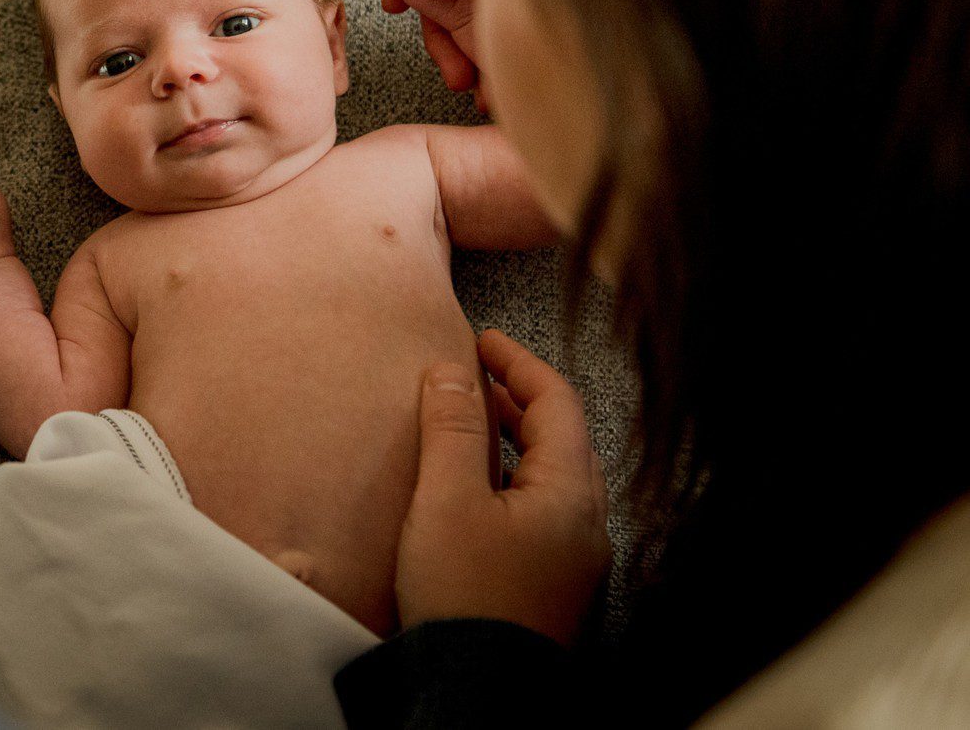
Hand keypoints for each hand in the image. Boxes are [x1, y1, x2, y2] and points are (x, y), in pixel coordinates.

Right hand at [395, 330, 609, 646]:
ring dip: (513, 440)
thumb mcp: (445, 500)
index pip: (556, 402)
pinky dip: (512, 479)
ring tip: (469, 425)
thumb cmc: (465, 598)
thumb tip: (451, 371)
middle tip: (473, 376)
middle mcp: (587, 523)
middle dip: (517, 399)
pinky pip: (542, 511)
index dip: (518, 362)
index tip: (482, 340)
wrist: (478, 693)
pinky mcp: (555, 585)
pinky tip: (476, 491)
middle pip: (561, 437)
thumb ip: (452, 428)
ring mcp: (576, 559)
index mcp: (571, 492)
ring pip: (552, 477)